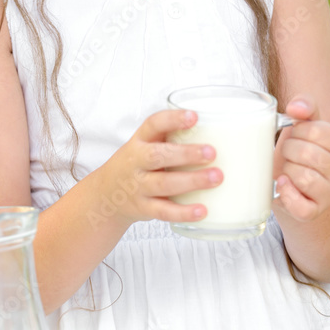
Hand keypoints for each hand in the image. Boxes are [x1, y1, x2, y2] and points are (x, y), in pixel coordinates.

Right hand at [96, 107, 222, 226]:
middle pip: (157, 156)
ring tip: (217, 177)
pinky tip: (203, 210)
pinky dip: (184, 212)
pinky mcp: (143, 208)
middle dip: (186, 154)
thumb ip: (173, 139)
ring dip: (191, 181)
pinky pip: (164, 211)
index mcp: (139, 141)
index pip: (153, 125)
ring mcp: (138, 186)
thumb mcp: (147, 146)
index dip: (173, 119)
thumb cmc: (139, 165)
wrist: (107, 194)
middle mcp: (136, 162)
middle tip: (212, 152)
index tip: (194, 117)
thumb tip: (222, 134)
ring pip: (163, 184)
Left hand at [273, 94, 329, 221]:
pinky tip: (284, 186)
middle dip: (288, 151)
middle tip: (288, 155)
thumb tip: (295, 107)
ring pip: (302, 177)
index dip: (296, 131)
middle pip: (305, 153)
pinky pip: (299, 205)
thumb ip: (305, 108)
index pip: (313, 129)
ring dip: (287, 171)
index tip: (295, 137)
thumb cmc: (302, 151)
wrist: (306, 189)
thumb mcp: (307, 127)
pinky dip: (286, 194)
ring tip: (289, 170)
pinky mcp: (315, 211)